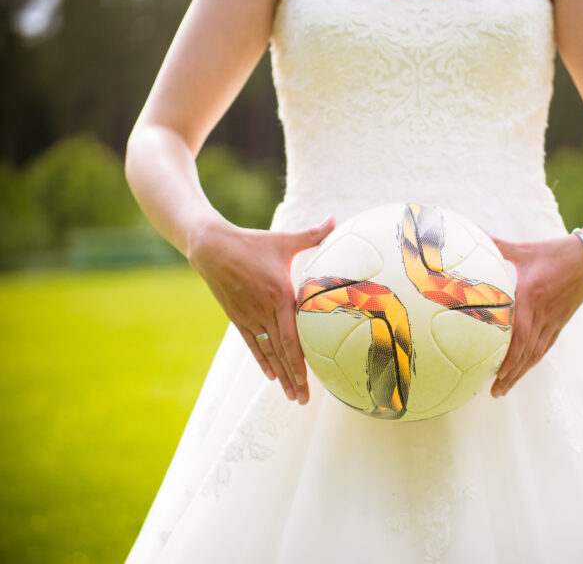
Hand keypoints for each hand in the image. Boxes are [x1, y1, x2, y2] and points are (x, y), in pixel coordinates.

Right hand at [187, 215, 335, 403]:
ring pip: (268, 352)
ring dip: (280, 375)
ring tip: (291, 395)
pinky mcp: (238, 317)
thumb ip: (313, 234)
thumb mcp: (283, 239)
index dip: (303, 361)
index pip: (294, 336)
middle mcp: (265, 311)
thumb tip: (336, 218)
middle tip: (303, 399)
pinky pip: (253, 344)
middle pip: (283, 351)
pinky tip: (271, 376)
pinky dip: (262, 360)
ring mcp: (250, 316)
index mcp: (280, 295)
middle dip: (294, 377)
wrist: (211, 246)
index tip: (313, 381)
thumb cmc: (252, 242)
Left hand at [482, 230, 582, 397]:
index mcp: (531, 296)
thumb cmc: (554, 251)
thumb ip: (497, 244)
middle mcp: (543, 314)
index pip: (520, 334)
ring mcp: (554, 321)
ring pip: (536, 354)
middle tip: (494, 391)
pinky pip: (545, 347)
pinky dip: (532, 362)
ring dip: (520, 373)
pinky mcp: (560, 322)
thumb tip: (473, 230)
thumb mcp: (523, 250)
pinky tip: (522, 371)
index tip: (494, 371)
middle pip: (526, 352)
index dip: (509, 356)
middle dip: (510, 374)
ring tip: (503, 389)